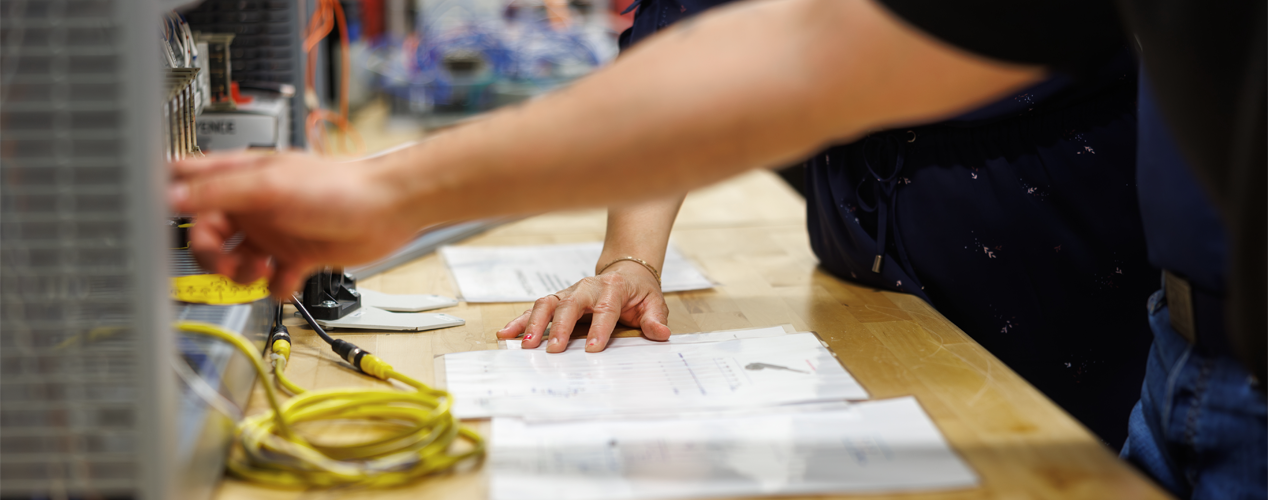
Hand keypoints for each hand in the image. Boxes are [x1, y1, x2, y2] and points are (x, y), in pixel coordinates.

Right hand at [168, 152, 419, 297]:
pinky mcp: (299, 255)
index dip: (169, 198)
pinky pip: (273, 280)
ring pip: (238, 260)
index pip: (192, 182)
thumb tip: (171, 196)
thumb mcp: (269, 186)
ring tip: (259, 271)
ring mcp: (276, 231)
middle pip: (209, 233)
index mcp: (243, 178)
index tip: (155, 218)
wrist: (387, 210)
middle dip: (210, 254)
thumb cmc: (337, 187)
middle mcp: (256, 205)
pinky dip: (275, 287)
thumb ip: (219, 192)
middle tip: (225, 264)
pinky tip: (286, 281)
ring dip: (242, 273)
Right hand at [496, 261, 671, 352]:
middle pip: (570, 304)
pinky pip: (536, 308)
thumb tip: (661, 334)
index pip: (606, 309)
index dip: (599, 328)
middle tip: (552, 349)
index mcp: (613, 288)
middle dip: (560, 327)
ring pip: (547, 303)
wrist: (627, 272)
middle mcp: (587, 287)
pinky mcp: (558, 300)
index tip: (593, 349)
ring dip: (534, 323)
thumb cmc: (639, 292)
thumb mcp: (654, 304)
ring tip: (526, 345)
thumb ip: (655, 320)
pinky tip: (507, 334)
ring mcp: (570, 293)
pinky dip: (520, 320)